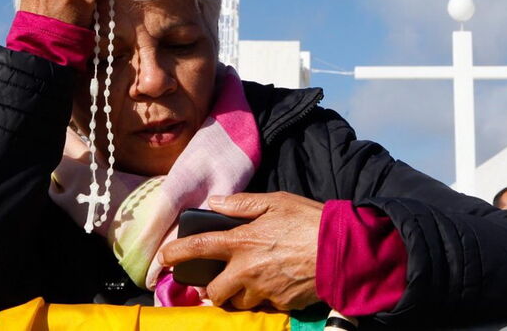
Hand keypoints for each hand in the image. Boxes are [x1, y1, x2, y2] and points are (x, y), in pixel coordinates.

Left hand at [160, 192, 323, 310]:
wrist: (342, 250)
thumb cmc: (309, 221)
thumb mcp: (275, 202)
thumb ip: (242, 204)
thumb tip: (216, 202)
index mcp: (242, 242)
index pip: (198, 248)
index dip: (175, 253)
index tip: (164, 259)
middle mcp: (247, 270)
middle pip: (214, 291)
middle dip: (214, 288)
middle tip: (223, 278)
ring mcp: (264, 290)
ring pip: (238, 302)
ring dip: (240, 294)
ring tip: (253, 279)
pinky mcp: (281, 304)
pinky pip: (265, 305)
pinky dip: (266, 296)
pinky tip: (279, 281)